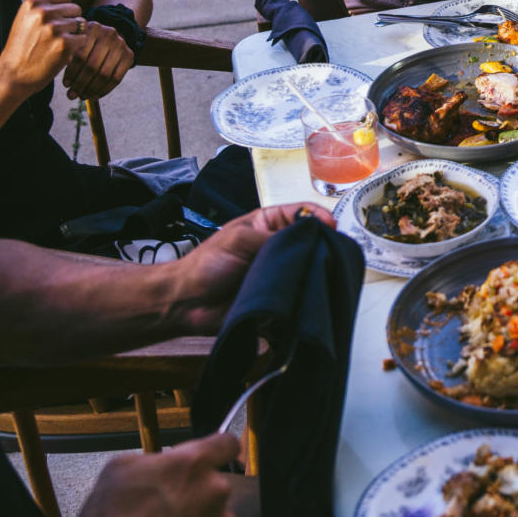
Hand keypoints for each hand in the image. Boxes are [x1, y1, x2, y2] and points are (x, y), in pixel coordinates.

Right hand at [0, 0, 85, 96]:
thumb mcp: (30, 16)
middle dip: (69, 22)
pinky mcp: (65, 45)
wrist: (13, 74)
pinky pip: (83, 39)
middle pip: (76, 9)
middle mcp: (43, 12)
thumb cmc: (23, 44)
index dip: (62, 10)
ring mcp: (54, 28)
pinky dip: (76, 47)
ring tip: (54, 45)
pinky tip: (60, 53)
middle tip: (51, 37)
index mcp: (33, 2)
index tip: (49, 23)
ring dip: (73, 35)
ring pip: (81, 24)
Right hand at [56, 432, 241, 516]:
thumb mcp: (117, 471)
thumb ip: (152, 459)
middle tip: (164, 503)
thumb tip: (163, 463)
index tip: (213, 453)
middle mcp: (213, 492)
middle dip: (193, 489)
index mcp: (191, 465)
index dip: (218, 447)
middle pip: (214, 482)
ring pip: (213, 512)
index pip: (226, 443)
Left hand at [63, 20, 135, 100]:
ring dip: (91, 89)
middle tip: (71, 95)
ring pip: (104, 74)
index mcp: (92, 28)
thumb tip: (64, 82)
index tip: (65, 84)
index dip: (72, 72)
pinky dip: (103, 90)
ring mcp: (121, 45)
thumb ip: (70, 53)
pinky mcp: (129, 55)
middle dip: (80, 84)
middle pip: (92, 66)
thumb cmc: (87, 43)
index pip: (80, 55)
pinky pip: (116, 79)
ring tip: (81, 97)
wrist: (112, 38)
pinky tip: (93, 96)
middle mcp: (109, 34)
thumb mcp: (79, 42)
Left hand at [173, 203, 336, 334]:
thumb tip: (304, 237)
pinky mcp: (279, 297)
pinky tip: (310, 295)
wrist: (186, 303)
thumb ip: (271, 237)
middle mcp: (277, 247)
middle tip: (331, 252)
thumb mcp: (238, 239)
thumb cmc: (204, 265)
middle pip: (310, 242)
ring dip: (313, 272)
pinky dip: (305, 296)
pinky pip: (300, 295)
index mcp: (268, 225)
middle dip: (321, 246)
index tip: (331, 225)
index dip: (319, 217)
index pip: (302, 213)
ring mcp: (280, 272)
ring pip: (308, 269)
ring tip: (321, 274)